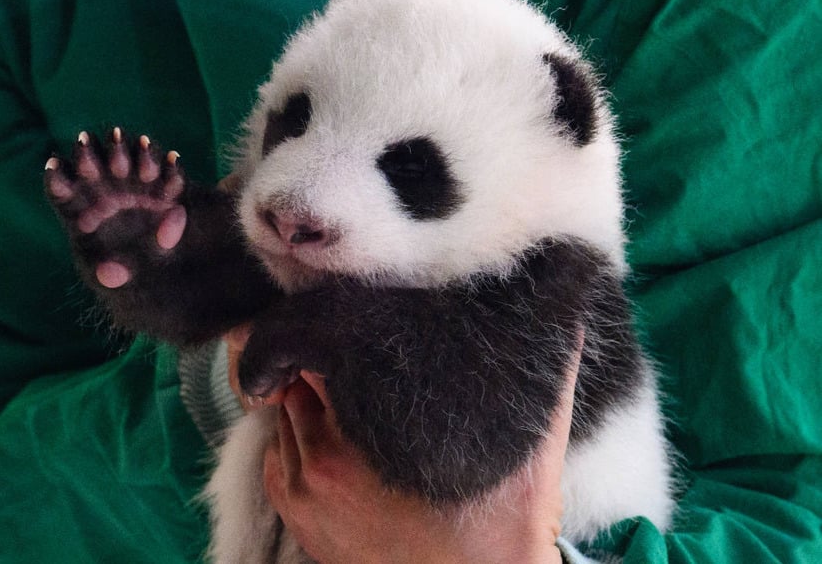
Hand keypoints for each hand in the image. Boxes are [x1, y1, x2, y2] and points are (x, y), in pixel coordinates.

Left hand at [224, 326, 583, 562]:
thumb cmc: (500, 524)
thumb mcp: (531, 446)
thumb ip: (546, 377)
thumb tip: (562, 314)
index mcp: (362, 434)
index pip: (322, 351)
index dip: (340, 329)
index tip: (363, 322)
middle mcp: (321, 461)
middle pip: (300, 379)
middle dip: (326, 363)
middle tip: (360, 357)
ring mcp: (303, 493)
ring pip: (285, 414)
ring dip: (309, 399)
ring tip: (349, 395)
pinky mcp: (297, 517)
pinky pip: (276, 455)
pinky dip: (296, 437)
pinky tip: (334, 434)